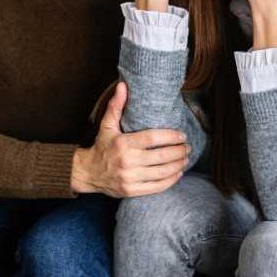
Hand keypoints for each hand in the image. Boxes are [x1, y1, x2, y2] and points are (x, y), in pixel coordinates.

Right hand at [72, 82, 188, 197]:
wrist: (88, 173)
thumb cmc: (101, 147)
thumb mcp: (106, 126)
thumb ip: (116, 106)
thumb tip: (122, 85)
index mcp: (123, 143)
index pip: (152, 138)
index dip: (170, 136)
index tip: (181, 135)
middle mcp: (127, 161)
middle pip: (161, 156)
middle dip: (179, 151)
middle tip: (187, 147)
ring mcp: (130, 178)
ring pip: (162, 172)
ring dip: (178, 165)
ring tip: (185, 158)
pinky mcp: (132, 191)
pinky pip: (157, 186)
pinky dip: (171, 180)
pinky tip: (177, 173)